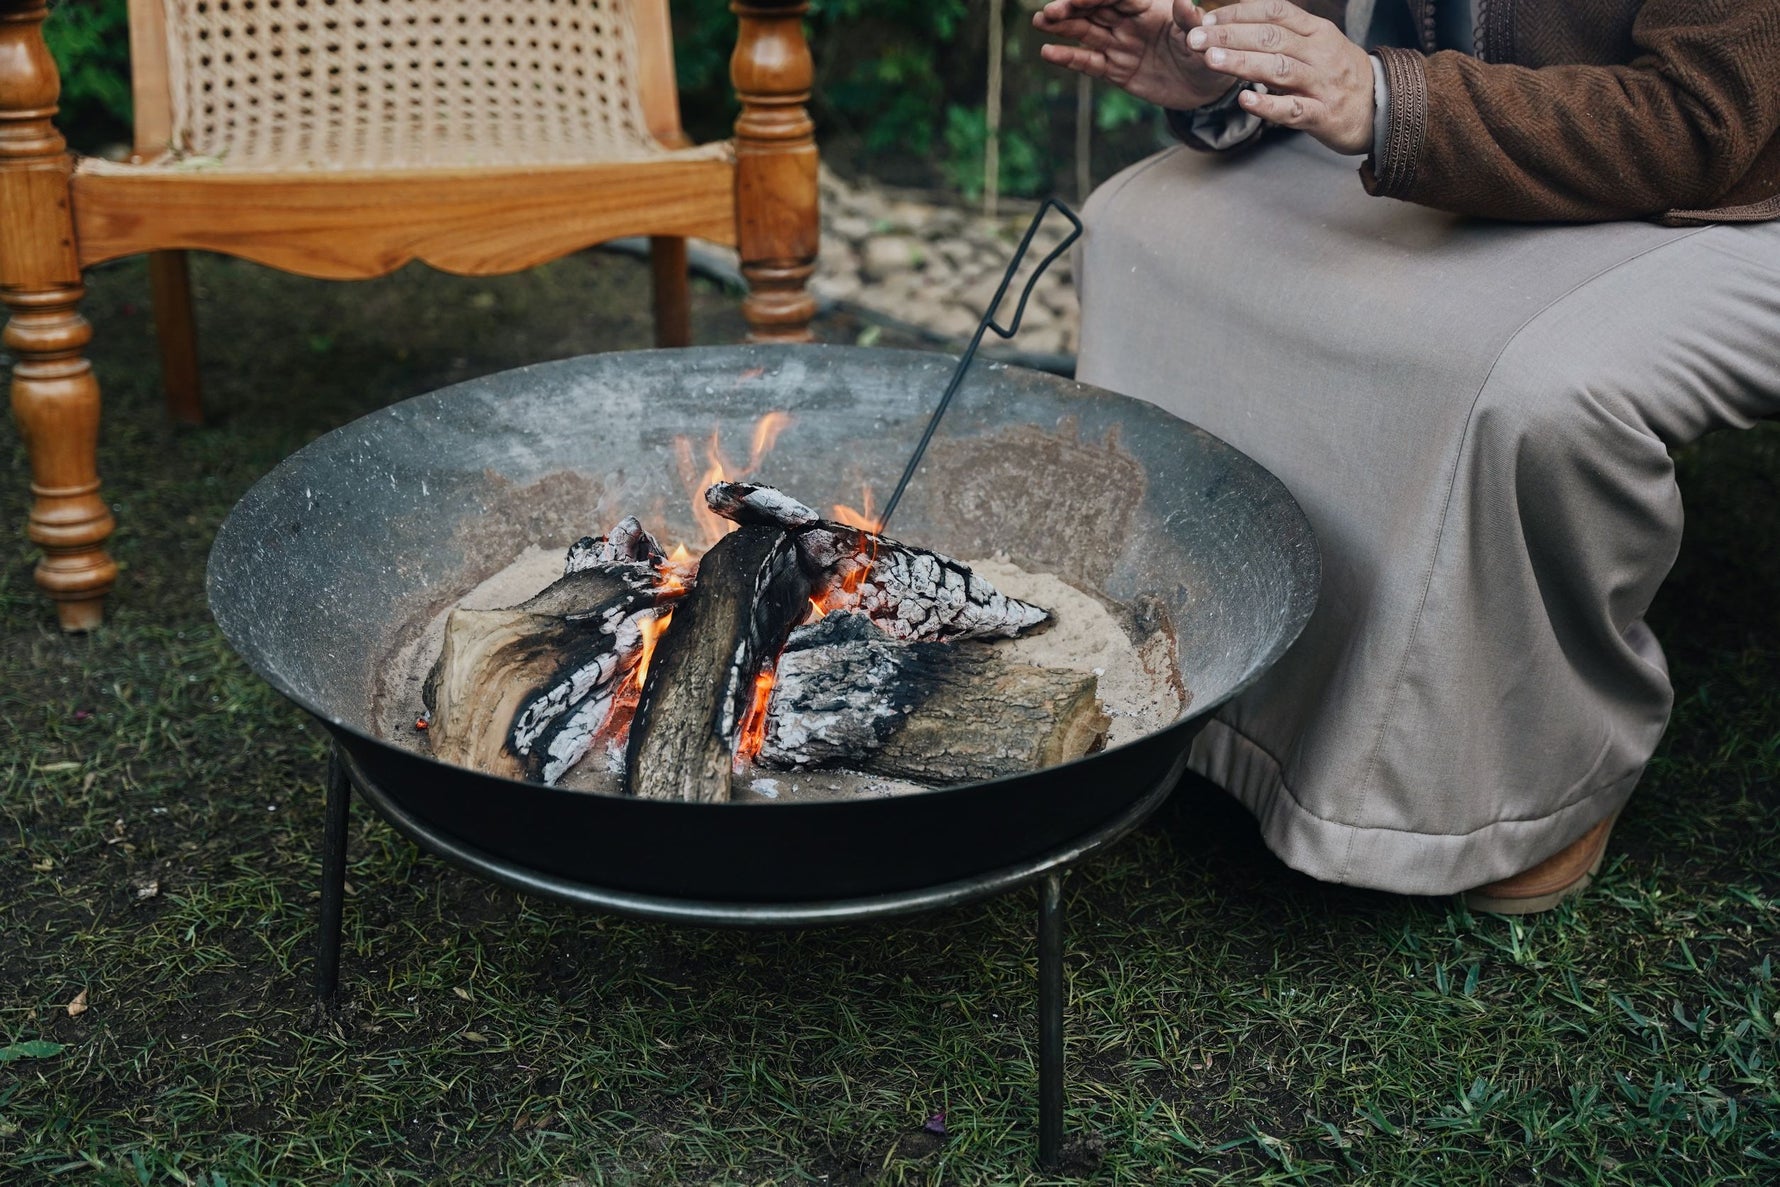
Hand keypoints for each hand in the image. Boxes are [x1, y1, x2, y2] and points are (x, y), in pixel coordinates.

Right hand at [1034, 0, 1235, 111]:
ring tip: (1039, 21)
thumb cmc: (1208, 55)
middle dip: (1072, 9)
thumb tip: (1185, 1)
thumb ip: (1190, 21)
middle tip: (1049, 11)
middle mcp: (1129, 23)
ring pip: (1086, 32)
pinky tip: (1048, 52)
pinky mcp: (1115, 70)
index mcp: (1148, 7)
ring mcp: (1120, 46)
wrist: (1206, 88)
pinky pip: (1089, 63)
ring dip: (1062, 27)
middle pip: (1095, 11)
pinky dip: (1069, 58)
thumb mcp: (1204, 39)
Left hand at [1187, 1, 1375, 153]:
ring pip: (1280, 69)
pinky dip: (1268, 105)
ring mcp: (1323, 84)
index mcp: (1316, 31)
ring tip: (1211, 60)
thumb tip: (1239, 20)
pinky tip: (1245, 100)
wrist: (1383, 107)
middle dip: (1230, 36)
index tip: (1207, 19)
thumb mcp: (1317, 44)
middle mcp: (1320, 53)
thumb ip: (1283, 33)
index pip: (1275, 12)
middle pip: (1271, 38)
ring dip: (1243, 63)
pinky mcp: (1324, 115)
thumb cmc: (1338, 75)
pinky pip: (1294, 110)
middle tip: (1195, 39)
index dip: (1240, 13)